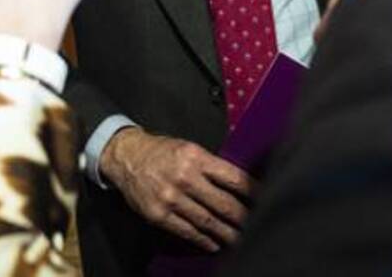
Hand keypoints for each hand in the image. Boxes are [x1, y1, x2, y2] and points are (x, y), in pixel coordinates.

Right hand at [101, 128, 253, 251]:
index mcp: (196, 157)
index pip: (233, 177)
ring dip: (227, 233)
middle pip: (223, 203)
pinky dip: (203, 240)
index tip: (264, 199)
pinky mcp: (159, 214)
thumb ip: (211, 165)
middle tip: (257, 224)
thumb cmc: (162, 152)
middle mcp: (185, 177)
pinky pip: (187, 231)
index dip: (252, 191)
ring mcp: (171, 198)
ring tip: (240, 239)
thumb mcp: (189, 149)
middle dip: (243, 217)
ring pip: (207, 221)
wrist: (127, 157)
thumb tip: (238, 184)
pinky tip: (214, 243)